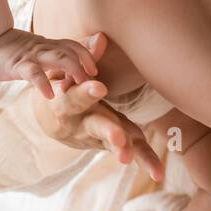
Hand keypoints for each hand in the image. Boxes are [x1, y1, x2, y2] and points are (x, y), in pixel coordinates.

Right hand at [0, 26, 99, 98]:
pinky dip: (43, 83)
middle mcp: (43, 48)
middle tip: (95, 78)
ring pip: (57, 57)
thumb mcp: (36, 53)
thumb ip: (53, 57)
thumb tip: (73, 67)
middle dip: (85, 62)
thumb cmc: (13, 52)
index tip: (95, 70)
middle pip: (69, 50)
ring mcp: (31, 55)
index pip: (72, 45)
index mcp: (48, 46)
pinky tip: (49, 96)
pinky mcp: (17, 65)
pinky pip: (33, 73)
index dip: (87, 54)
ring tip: (81, 83)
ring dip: (72, 68)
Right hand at [31, 35, 164, 181]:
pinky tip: (159, 173)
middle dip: (108, 130)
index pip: (77, 95)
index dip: (86, 91)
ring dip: (123, 149)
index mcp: (69, 101)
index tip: (99, 85)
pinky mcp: (113, 144)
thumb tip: (101, 37)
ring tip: (132, 157)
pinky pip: (130, 152)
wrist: (52, 118)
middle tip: (119, 137)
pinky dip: (145, 160)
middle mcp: (82, 122)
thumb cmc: (65, 85)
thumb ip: (86, 56)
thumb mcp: (69, 72)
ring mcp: (97, 137)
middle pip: (96, 125)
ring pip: (112, 143)